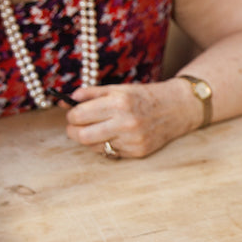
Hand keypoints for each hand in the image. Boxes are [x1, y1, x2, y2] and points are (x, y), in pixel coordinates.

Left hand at [63, 80, 200, 157]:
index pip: (78, 115)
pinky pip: (111, 152)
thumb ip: (90, 93)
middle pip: (82, 136)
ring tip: (97, 129)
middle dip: (73, 131)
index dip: (71, 115)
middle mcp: (125, 123)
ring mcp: (132, 140)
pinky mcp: (138, 152)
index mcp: (118, 102)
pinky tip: (115, 135)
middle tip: (76, 126)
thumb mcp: (118, 88)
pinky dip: (108, 144)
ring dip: (90, 139)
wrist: (177, 108)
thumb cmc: (144, 96)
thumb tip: (64, 100)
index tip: (73, 113)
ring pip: (94, 147)